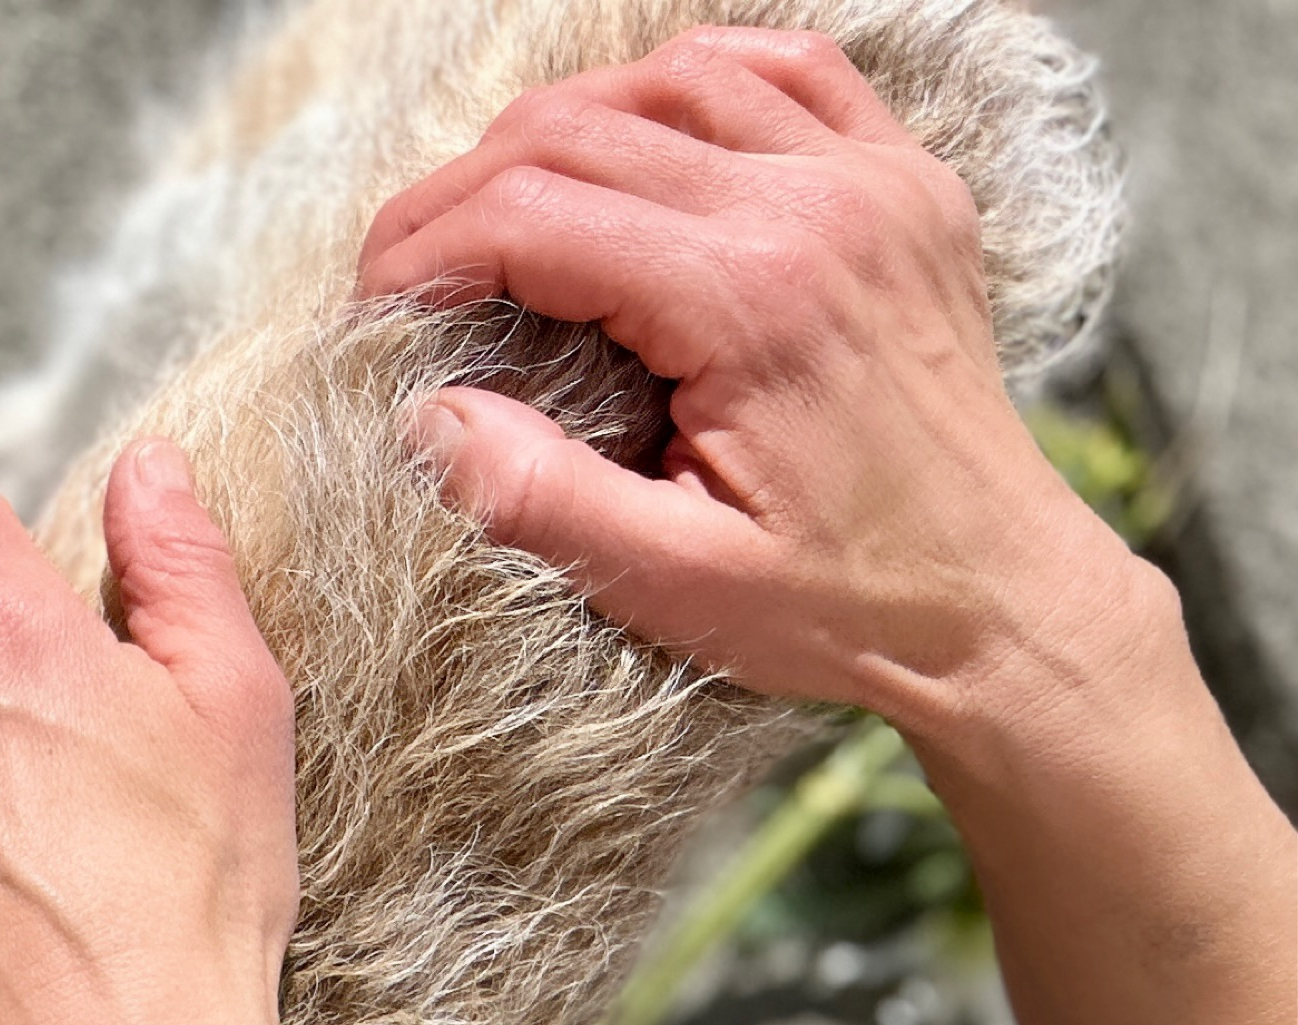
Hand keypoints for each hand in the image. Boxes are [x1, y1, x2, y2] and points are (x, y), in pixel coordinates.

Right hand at [357, 26, 1141, 742]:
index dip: (426, 247)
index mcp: (753, 302)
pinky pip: (784, 70)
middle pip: (582, 127)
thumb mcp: (672, 584)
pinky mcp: (905, 182)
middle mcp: (816, 207)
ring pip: (672, 75)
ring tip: (502, 213)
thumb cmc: (843, 607)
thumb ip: (538, 498)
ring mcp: (873, 179)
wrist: (999, 603)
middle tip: (409, 271)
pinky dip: (688, 88)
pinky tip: (638, 138)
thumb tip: (422, 420)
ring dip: (564, 128)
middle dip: (466, 192)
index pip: (536, 212)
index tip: (373, 306)